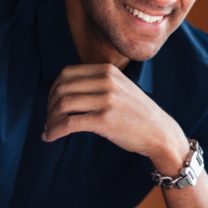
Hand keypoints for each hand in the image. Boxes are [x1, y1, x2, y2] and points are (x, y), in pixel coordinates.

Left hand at [43, 64, 188, 170]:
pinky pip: (69, 123)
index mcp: (108, 70)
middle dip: (49, 104)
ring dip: (50, 118)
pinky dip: (54, 131)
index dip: (53, 88)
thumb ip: (98, 83)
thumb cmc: (137, 113)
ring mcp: (106, 100)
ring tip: (48, 128)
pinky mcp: (105, 120)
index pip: (67, 72)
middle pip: (62, 87)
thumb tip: (65, 89)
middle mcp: (106, 81)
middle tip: (48, 117)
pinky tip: (49, 137)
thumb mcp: (121, 87)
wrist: (159, 132)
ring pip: (63, 105)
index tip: (51, 102)